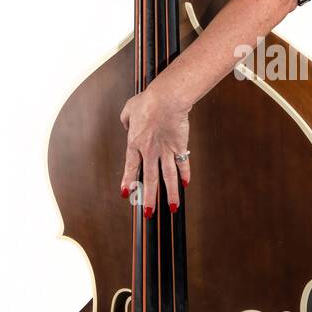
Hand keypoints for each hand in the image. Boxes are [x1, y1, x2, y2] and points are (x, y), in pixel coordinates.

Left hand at [119, 83, 191, 213]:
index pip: (131, 167)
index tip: (126, 194)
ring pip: (168, 177)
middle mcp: (150, 151)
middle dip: (148, 198)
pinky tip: (185, 185)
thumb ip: (126, 120)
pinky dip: (185, 174)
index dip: (129, 181)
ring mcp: (166, 151)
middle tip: (148, 212)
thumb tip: (127, 125)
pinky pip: (183, 164)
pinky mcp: (180, 146)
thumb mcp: (128, 109)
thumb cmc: (148, 101)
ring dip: (170, 194)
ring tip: (172, 208)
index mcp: (135, 143)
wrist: (166, 99)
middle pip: (149, 179)